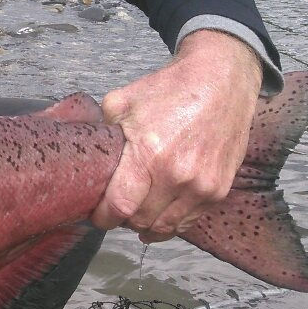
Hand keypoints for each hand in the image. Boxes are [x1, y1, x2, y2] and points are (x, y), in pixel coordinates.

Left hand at [90, 30, 262, 239]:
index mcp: (150, 155)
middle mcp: (178, 177)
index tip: (96, 215)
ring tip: (135, 213)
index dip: (103, 217)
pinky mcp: (219, 190)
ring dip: (147, 225)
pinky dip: (171, 221)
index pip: (120, 207)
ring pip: (166, 226)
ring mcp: (202, 186)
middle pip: (141, 221)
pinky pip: (189, 220)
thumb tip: (85, 155)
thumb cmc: (169, 89)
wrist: (221, 82)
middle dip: (123, 220)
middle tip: (114, 210)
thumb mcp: (122, 102)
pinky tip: (159, 213)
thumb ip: (101, 133)